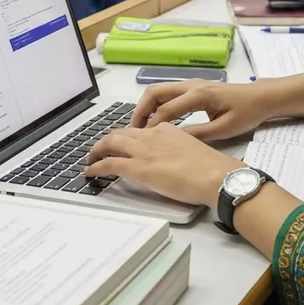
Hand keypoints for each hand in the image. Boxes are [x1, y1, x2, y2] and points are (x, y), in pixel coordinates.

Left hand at [84, 123, 241, 207]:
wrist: (214, 175)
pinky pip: (108, 163)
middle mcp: (152, 135)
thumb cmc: (210, 167)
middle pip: (121, 133)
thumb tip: (171, 159)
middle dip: (107, 141)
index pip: (139, 130)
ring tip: (90, 159)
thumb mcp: (192, 149)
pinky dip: (96, 166)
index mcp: (167, 129)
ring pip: (110, 143)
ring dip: (97, 150)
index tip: (123, 144)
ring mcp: (143, 150)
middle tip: (100, 150)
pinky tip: (90, 171)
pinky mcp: (137, 168)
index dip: (127, 137)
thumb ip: (177, 149)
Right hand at [130, 79, 271, 140]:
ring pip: (159, 90)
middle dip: (140, 110)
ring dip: (147, 106)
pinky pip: (168, 93)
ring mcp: (192, 84)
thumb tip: (174, 141)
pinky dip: (156, 104)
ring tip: (141, 128)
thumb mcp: (224, 129)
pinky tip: (156, 121)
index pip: (167, 109)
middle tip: (133, 131)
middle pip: (155, 92)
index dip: (152, 126)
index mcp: (199, 95)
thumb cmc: (246, 113)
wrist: (261, 97)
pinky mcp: (194, 87)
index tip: (141, 141)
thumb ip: (198, 134)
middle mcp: (192, 85)